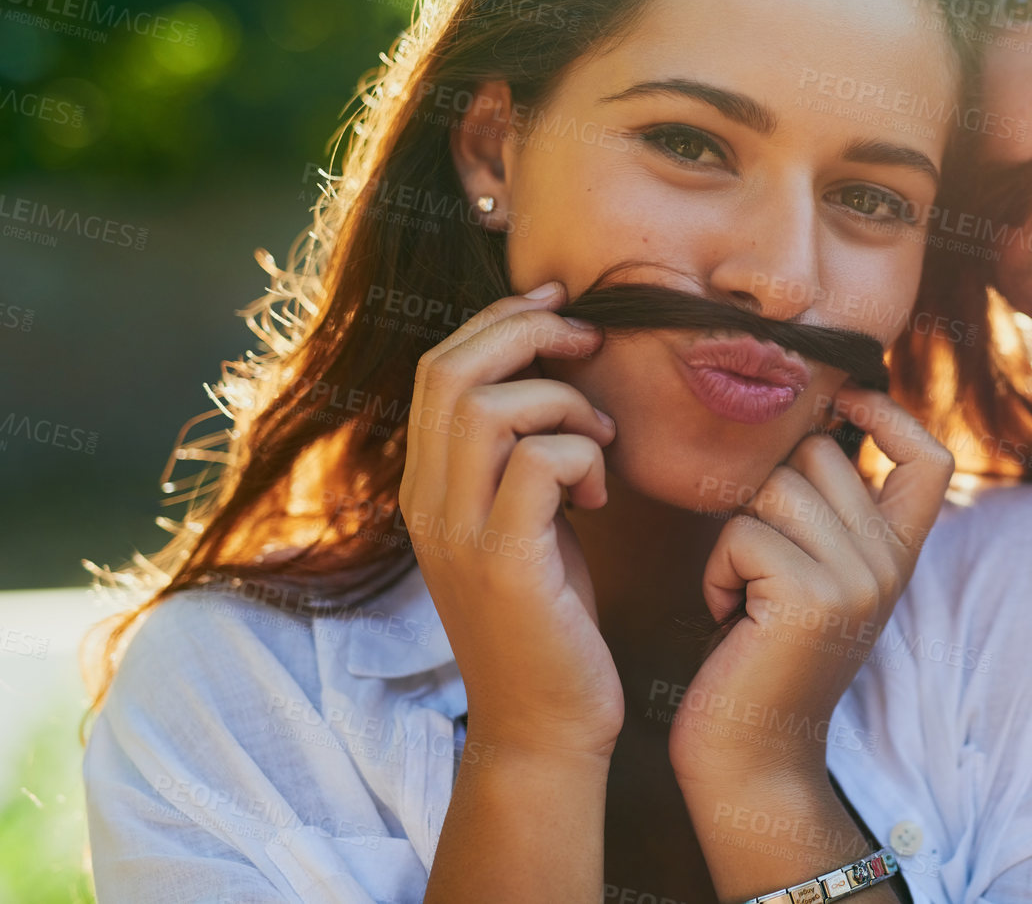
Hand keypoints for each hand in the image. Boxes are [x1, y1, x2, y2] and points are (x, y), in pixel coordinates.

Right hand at [400, 281, 624, 760]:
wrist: (546, 726)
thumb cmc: (553, 618)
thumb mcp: (528, 522)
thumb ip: (523, 455)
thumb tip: (559, 373)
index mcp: (428, 485)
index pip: (437, 366)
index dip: (499, 320)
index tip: (562, 307)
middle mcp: (427, 501)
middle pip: (452, 368)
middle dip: (529, 332)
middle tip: (590, 343)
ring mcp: (458, 532)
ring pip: (491, 406)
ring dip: (565, 402)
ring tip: (601, 444)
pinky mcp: (504, 563)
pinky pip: (539, 461)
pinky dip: (583, 455)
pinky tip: (601, 494)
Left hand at [669, 386, 953, 791]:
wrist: (753, 760)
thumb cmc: (762, 660)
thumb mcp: (816, 580)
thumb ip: (828, 515)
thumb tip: (809, 424)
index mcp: (897, 556)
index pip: (930, 458)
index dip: (890, 414)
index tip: (844, 400)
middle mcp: (889, 563)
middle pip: (819, 454)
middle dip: (767, 493)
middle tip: (759, 565)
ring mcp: (857, 579)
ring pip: (774, 487)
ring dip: (735, 537)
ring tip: (743, 596)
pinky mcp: (809, 596)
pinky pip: (741, 533)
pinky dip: (716, 572)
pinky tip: (728, 618)